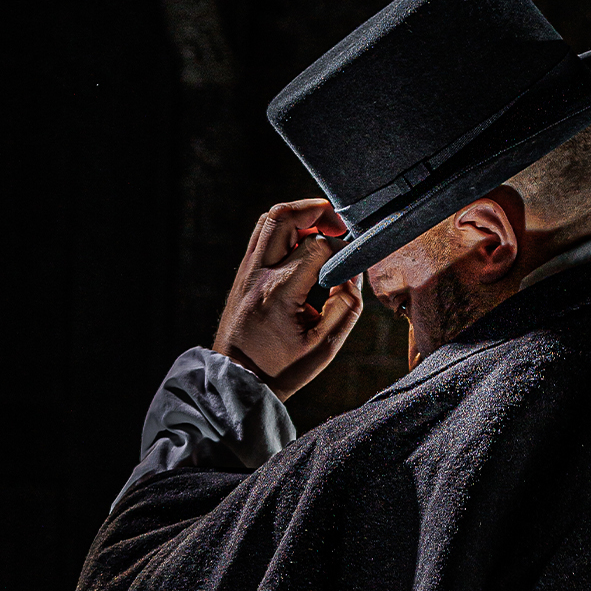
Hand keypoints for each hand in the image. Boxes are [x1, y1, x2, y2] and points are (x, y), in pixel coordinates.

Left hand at [212, 199, 363, 400]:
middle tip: (337, 226)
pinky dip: (286, 230)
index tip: (352, 262)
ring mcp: (246, 271)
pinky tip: (303, 245)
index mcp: (280, 292)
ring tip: (321, 231)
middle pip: (284, 216)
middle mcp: (258, 274)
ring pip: (269, 219)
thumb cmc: (281, 368)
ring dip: (299, 216)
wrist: (239, 379)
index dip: (342, 247)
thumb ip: (346, 307)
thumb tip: (352, 274)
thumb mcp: (325, 347)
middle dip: (316, 211)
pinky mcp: (243, 273)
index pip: (317, 246)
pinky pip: (263, 234)